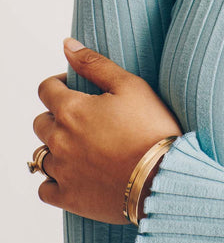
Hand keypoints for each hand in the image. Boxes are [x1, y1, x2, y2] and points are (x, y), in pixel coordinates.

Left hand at [32, 39, 181, 223]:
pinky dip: (54, 180)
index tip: (76, 89)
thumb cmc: (151, 128)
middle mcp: (60, 140)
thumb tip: (67, 45)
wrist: (163, 177)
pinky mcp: (69, 198)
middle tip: (85, 119)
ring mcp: (62, 171)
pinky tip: (74, 174)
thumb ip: (94, 63)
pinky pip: (45, 188)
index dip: (60, 85)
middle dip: (57, 115)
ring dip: (56, 147)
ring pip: (41, 154)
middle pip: (41, 122)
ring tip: (82, 147)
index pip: (46, 89)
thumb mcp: (130, 85)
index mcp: (72, 110)